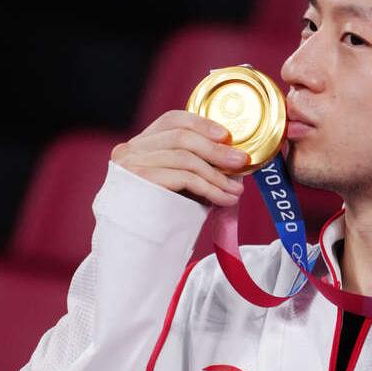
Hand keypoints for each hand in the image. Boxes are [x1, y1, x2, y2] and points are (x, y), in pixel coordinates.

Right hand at [111, 110, 248, 205]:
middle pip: (181, 136)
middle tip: (241, 162)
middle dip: (217, 149)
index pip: (172, 120)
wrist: (133, 251)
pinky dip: (210, 188)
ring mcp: (131, 165)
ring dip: (218, 175)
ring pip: (185, 158)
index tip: (227, 136)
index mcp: (138, 146)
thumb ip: (194, 167)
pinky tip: (224, 199)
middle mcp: (129, 151)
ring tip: (236, 190)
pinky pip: (184, 177)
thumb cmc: (157, 218)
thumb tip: (232, 160)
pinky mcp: (139, 181)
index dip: (203, 124)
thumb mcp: (176, 184)